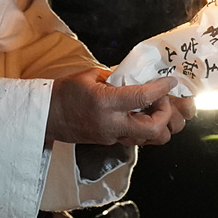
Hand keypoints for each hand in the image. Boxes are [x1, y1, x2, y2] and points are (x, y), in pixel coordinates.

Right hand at [45, 69, 184, 147]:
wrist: (47, 116)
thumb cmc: (66, 92)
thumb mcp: (90, 75)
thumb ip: (116, 76)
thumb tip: (137, 75)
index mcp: (105, 102)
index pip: (142, 98)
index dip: (161, 89)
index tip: (170, 82)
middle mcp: (111, 123)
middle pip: (153, 129)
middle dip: (165, 114)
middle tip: (161, 100)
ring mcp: (112, 136)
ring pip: (149, 140)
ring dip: (159, 125)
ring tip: (154, 109)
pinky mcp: (110, 142)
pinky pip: (137, 139)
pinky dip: (146, 129)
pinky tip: (141, 116)